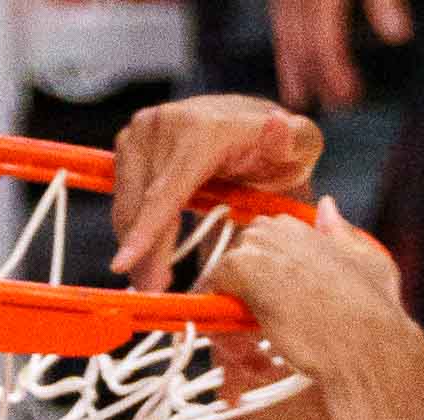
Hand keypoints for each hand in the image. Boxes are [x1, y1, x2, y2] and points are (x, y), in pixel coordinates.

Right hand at [111, 96, 324, 292]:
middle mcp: (164, 124)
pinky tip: (150, 254)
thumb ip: (292, 141)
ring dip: (135, 246)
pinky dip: (133, 229)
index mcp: (202, 130)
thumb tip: (275, 126)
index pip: (165, 191)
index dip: (145, 231)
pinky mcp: (129, 143)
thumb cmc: (280, 146)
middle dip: (142, 253)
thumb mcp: (300, 144)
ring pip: (127, 204)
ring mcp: (141, 131)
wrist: (252, 126)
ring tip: (153, 280)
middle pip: (141, 204)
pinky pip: (123, 196)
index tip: (124, 264)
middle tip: (152, 291)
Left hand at [204, 197, 408, 389]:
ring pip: (229, 275)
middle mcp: (282, 229)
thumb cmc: (377, 314)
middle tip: (262, 334)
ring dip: (236, 313)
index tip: (278, 306)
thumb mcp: (372, 262)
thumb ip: (344, 234)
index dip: (269, 275)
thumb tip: (326, 205)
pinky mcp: (244, 269)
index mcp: (308, 226)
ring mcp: (261, 246)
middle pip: (244, 254)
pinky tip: (248, 353)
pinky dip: (223, 322)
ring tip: (257, 358)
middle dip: (249, 291)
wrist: (368, 345)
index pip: (267, 238)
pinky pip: (215, 287)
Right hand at [270, 0, 413, 109]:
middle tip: (338, 106)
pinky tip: (290, 59)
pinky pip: (280, 15)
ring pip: (285, 29)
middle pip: (302, 39)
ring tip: (301, 97)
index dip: (335, 70)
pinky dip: (285, 40)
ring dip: (294, 65)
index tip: (350, 96)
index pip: (323, 37)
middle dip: (317, 76)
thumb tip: (398, 37)